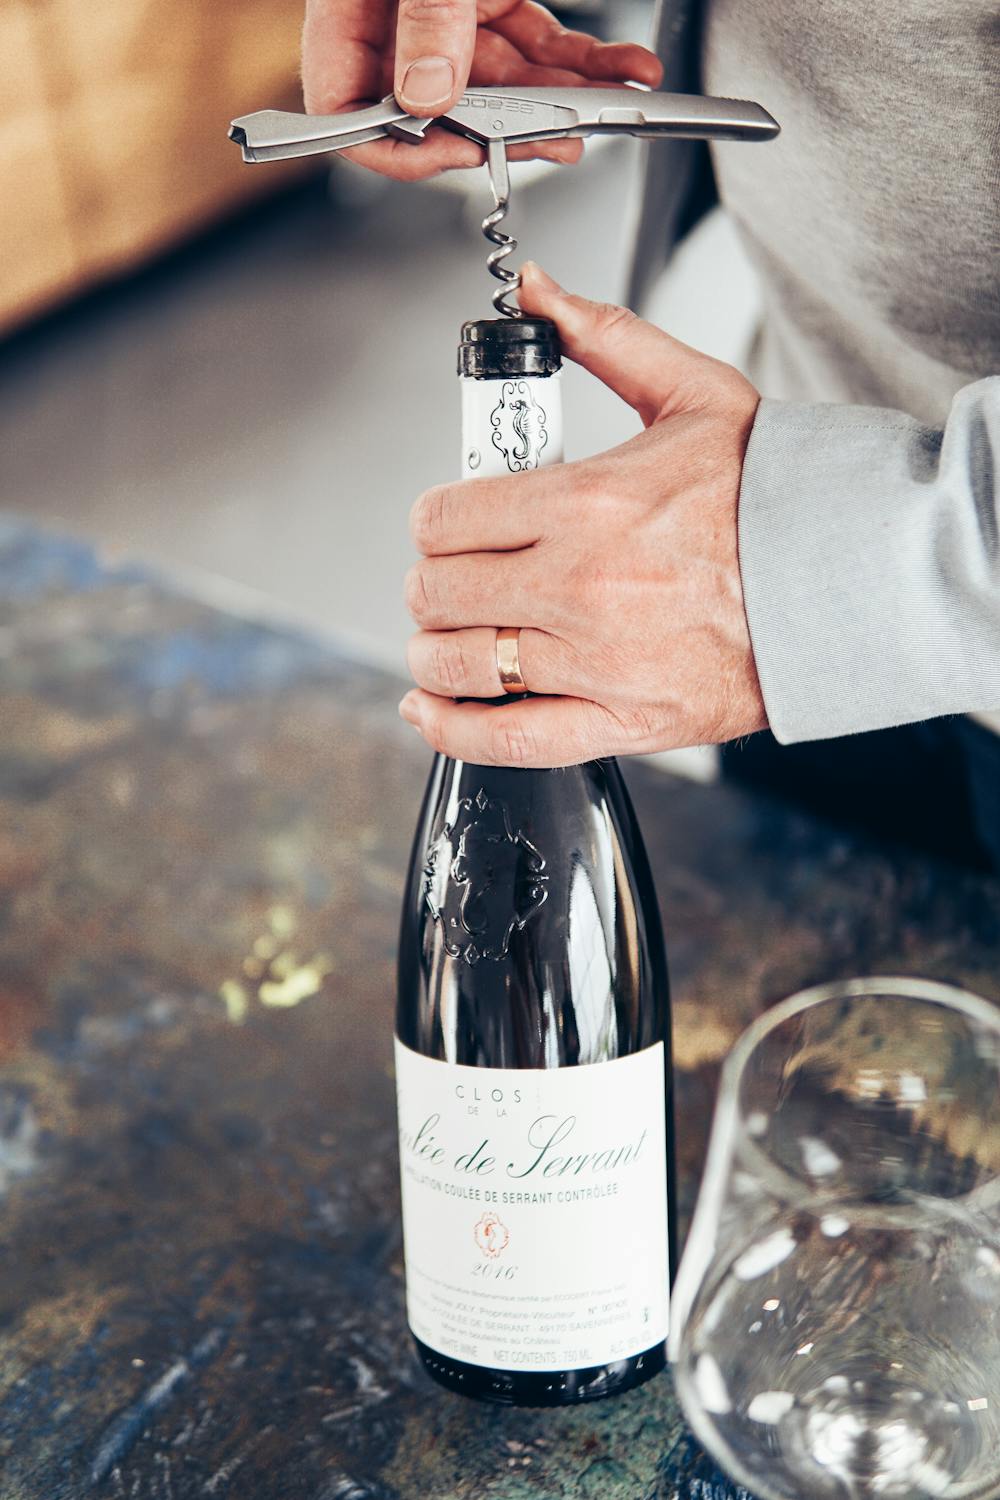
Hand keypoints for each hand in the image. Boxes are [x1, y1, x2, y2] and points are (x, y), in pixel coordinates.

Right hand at [301, 0, 661, 180]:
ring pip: (502, 83)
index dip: (396, 145)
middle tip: (553, 139)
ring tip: (604, 109)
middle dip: (507, 128)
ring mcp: (449, 11)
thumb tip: (428, 96)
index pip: (348, 107)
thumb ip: (428, 19)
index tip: (452, 151)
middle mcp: (396, 18)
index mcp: (351, 8)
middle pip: (440, 107)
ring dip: (560, 101)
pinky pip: (538, 41)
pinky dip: (584, 60)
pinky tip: (621, 69)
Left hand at [399, 263, 768, 766]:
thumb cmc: (776, 496)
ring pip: (459, 664)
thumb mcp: (694, 393)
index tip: (448, 526)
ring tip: (447, 638)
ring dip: (434, 651)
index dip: (434, 521)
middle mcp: (581, 584)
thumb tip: (538, 295)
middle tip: (452, 579)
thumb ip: (605, 339)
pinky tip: (433, 710)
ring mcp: (597, 659)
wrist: (848, 582)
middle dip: (432, 583)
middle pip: (438, 592)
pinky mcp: (621, 719)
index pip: (445, 518)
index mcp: (587, 503)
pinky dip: (453, 730)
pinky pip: (509, 738)